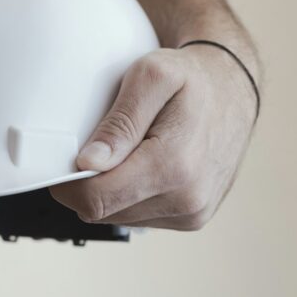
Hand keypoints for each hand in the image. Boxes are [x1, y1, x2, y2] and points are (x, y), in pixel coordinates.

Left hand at [50, 45, 257, 229]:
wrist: (234, 88)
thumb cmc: (192, 77)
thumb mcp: (152, 77)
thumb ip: (120, 121)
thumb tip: (90, 163)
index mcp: (174, 166)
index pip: (95, 199)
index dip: (67, 184)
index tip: (62, 161)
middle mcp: (187, 199)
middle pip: (102, 212)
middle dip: (88, 183)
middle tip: (99, 145)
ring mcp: (192, 213)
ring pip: (118, 217)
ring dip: (110, 190)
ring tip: (128, 151)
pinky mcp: (192, 218)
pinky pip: (139, 217)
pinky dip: (130, 195)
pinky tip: (143, 164)